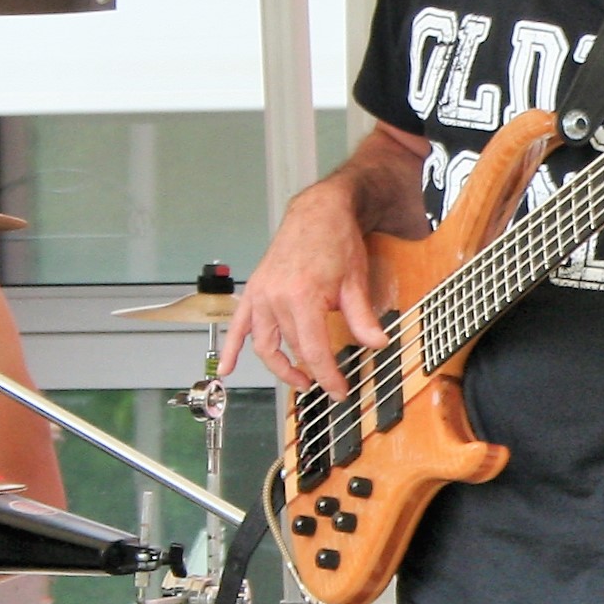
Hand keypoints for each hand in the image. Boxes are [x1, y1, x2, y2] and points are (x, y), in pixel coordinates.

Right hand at [223, 181, 391, 397]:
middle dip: (311, 372)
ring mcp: (261, 294)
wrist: (318, 212)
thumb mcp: (356, 281)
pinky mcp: (254, 291)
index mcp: (302, 297)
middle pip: (292, 348)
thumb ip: (363, 318)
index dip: (327, 376)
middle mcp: (276, 297)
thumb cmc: (337, 241)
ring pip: (264, 344)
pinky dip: (231, 348)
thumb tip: (376, 344)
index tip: (338, 391)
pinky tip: (226, 367)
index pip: (313, 350)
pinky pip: (238, 325)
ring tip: (299, 380)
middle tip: (328, 386)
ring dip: (278, 367)